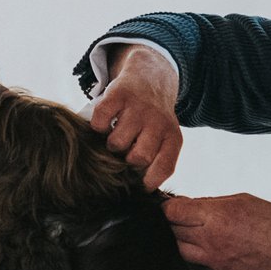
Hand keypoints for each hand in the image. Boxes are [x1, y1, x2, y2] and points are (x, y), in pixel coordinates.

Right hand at [89, 48, 182, 189]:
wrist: (150, 77)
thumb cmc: (153, 119)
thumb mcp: (164, 138)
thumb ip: (156, 162)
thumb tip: (138, 192)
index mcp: (173, 137)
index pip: (164, 168)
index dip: (148, 182)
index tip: (138, 184)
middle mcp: (158, 122)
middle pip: (138, 158)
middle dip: (126, 161)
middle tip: (124, 153)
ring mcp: (138, 107)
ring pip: (117, 142)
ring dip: (110, 144)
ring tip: (115, 136)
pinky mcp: (118, 94)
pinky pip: (100, 123)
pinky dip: (98, 127)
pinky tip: (105, 124)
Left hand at [165, 194, 270, 269]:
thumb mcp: (241, 201)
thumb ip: (210, 204)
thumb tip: (187, 206)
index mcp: (215, 218)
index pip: (171, 211)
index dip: (169, 205)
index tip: (173, 204)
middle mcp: (209, 241)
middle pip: (171, 230)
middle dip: (174, 221)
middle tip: (184, 217)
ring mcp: (211, 263)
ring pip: (178, 250)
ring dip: (181, 240)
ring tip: (194, 233)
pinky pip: (193, 265)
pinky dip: (194, 256)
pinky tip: (205, 248)